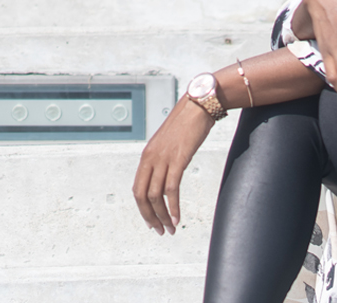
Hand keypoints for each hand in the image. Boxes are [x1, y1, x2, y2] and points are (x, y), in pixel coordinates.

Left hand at [132, 95, 213, 235]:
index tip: (152, 221)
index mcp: (146, 156)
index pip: (137, 189)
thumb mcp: (170, 143)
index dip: (143, 209)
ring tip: (171, 228)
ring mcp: (163, 159)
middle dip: (150, 217)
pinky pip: (172, 189)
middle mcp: (151, 158)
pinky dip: (173, 206)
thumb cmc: (187, 123)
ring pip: (156, 195)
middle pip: (142, 196)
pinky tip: (178, 217)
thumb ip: (164, 160)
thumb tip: (167, 178)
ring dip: (163, 216)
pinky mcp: (178, 159)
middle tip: (160, 231)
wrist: (198, 105)